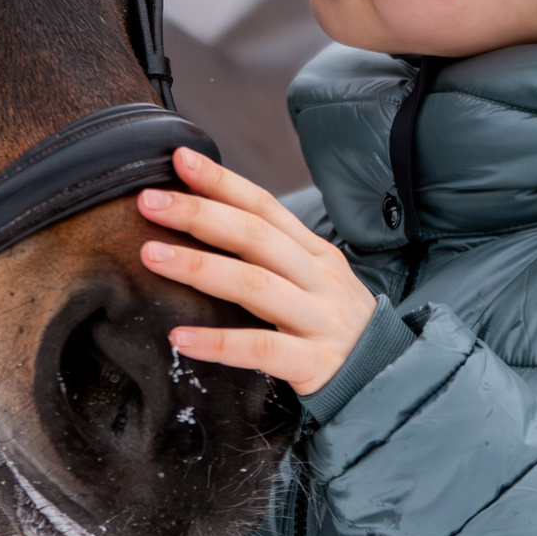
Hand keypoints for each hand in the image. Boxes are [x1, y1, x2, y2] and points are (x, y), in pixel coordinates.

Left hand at [139, 147, 377, 395]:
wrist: (387, 377)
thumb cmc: (334, 325)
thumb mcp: (314, 280)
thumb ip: (271, 256)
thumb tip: (207, 223)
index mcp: (314, 252)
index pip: (264, 206)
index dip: (222, 181)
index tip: (180, 159)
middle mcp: (318, 278)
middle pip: (256, 236)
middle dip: (200, 214)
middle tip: (150, 201)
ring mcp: (318, 319)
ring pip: (255, 285)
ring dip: (200, 267)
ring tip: (152, 256)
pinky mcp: (314, 362)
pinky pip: (261, 348)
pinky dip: (218, 342)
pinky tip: (180, 337)